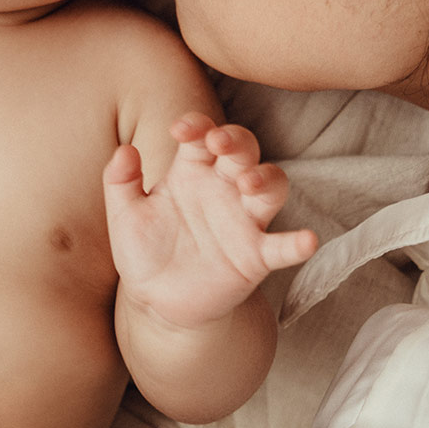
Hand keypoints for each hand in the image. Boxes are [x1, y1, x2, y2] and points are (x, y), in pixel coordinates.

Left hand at [103, 113, 318, 330]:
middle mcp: (223, 188)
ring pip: (271, 186)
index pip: (203, 135)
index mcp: (192, 171)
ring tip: (248, 183)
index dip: (197, 126)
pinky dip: (297, 243)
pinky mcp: (256, 257)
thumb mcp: (125, 215)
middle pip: (244, 150)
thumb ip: (120, 182)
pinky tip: (308, 240)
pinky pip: (282, 246)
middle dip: (236, 141)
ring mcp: (243, 221)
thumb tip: (123, 151)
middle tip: (219, 143)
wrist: (156, 301)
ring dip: (265, 179)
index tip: (180, 129)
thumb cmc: (144, 249)